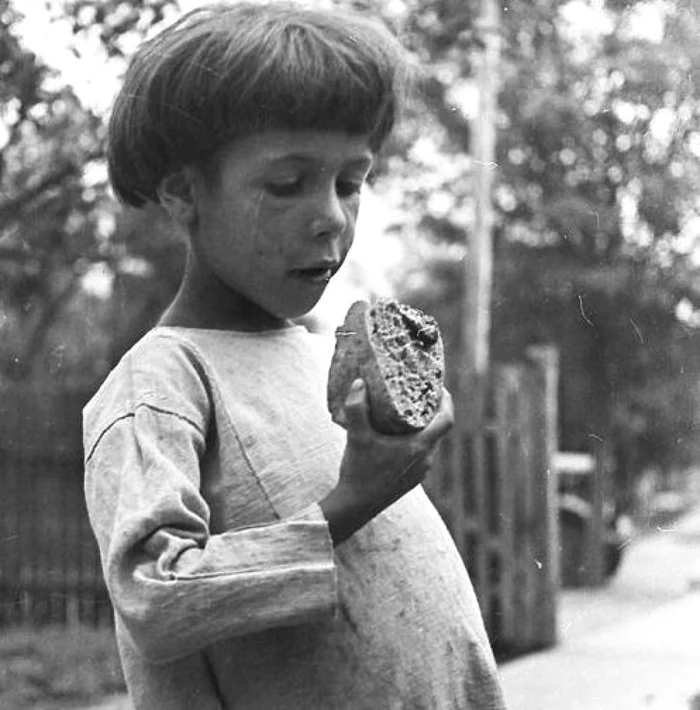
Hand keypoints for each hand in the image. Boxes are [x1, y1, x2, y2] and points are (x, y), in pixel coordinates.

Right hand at [319, 379, 452, 543]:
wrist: (354, 507)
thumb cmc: (359, 472)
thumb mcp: (356, 437)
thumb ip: (357, 408)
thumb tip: (359, 383)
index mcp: (419, 447)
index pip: (447, 419)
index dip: (447, 401)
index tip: (438, 387)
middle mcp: (425, 460)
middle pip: (439, 429)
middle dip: (431, 410)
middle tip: (418, 393)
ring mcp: (420, 472)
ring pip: (429, 443)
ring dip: (422, 427)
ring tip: (407, 412)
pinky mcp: (411, 479)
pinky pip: (420, 454)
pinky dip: (415, 441)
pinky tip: (397, 437)